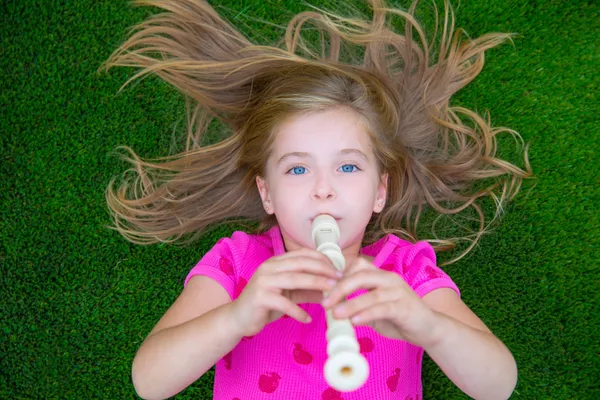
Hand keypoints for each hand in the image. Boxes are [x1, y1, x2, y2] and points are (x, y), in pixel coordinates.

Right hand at [230, 248, 340, 336]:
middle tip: (339, 279)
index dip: (322, 260)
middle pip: (301, 264)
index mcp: (276, 262)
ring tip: (330, 295)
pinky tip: (308, 319)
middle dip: (323, 270)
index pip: (302, 255)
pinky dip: (298, 311)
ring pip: (294, 279)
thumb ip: (307, 290)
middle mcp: (269, 267)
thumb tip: (332, 290)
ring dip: (316, 285)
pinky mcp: (259, 298)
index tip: (338, 269)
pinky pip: (283, 303)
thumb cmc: (265, 304)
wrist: (238, 318)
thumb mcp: (289, 294)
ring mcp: (263, 281)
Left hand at [322, 257, 438, 346]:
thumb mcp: (375, 309)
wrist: (430, 329)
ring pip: (370, 294)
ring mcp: (398, 292)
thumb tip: (333, 308)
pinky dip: (367, 314)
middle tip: (325, 303)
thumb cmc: (400, 318)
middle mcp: (389, 279)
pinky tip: (355, 321)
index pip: (356, 267)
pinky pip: (383, 308)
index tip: (323, 290)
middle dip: (340, 288)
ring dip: (351, 303)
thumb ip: (358, 305)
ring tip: (335, 313)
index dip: (338, 276)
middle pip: (360, 276)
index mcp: (381, 276)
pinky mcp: (405, 307)